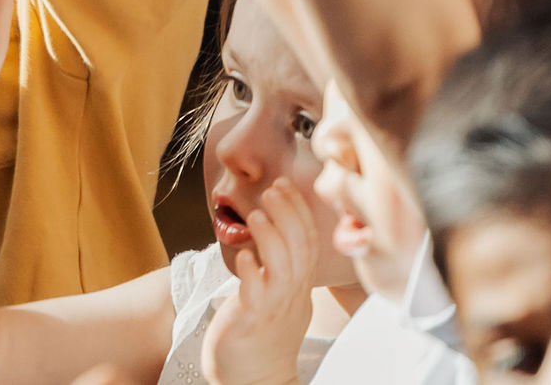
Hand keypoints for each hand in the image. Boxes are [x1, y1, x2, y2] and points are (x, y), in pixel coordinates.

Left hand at [202, 178, 317, 384]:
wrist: (254, 379)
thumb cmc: (263, 334)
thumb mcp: (281, 296)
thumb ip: (281, 265)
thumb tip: (275, 225)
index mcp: (298, 288)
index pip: (307, 243)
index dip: (298, 212)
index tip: (284, 184)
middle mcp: (291, 297)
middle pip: (299, 251)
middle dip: (287, 216)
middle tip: (273, 189)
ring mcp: (272, 310)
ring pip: (280, 270)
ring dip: (270, 238)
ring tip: (258, 213)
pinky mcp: (250, 324)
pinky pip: (254, 296)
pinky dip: (250, 273)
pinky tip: (242, 255)